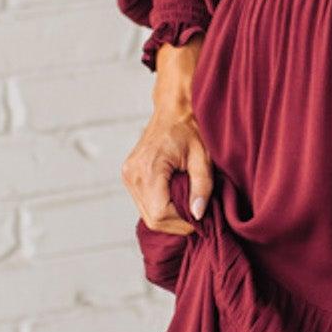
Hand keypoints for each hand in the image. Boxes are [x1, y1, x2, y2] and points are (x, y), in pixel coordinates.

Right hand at [121, 37, 214, 237]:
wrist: (174, 108)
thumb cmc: (190, 127)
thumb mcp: (203, 156)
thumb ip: (202, 186)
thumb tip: (198, 214)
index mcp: (148, 169)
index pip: (161, 214)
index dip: (182, 223)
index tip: (201, 219)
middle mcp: (132, 174)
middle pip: (152, 219)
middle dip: (177, 223)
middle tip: (198, 216)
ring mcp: (128, 176)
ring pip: (147, 214)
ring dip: (170, 217)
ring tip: (189, 206)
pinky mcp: (130, 176)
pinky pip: (145, 203)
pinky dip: (162, 207)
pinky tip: (177, 199)